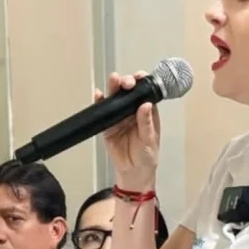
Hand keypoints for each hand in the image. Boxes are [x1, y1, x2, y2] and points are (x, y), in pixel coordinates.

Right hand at [96, 71, 160, 186]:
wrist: (133, 172)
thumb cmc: (147, 155)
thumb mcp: (150, 140)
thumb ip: (146, 123)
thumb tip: (146, 105)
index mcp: (147, 111)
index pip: (144, 91)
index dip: (142, 82)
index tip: (139, 77)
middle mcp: (132, 110)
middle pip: (128, 91)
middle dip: (126, 82)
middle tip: (126, 83)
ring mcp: (119, 116)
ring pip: (115, 98)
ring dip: (113, 87)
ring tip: (113, 81)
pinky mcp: (108, 125)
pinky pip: (103, 112)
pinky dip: (100, 102)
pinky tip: (99, 95)